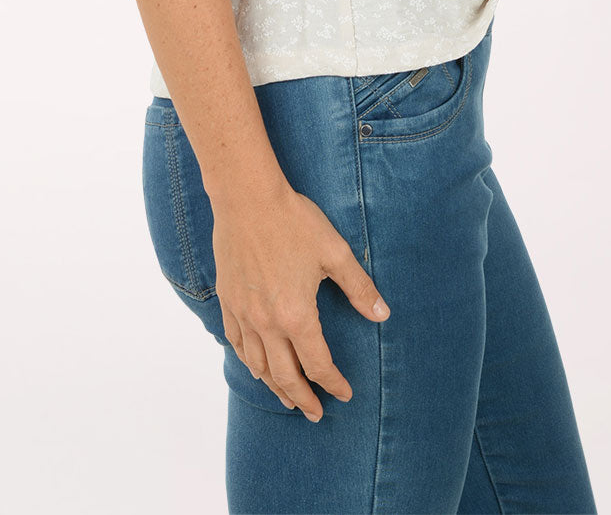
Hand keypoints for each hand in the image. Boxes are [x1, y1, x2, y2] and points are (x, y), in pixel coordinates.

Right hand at [211, 183, 390, 419]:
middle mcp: (267, 323)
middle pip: (285, 376)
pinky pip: (236, 343)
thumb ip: (359, 287)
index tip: (345, 393)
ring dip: (274, 387)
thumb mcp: (334, 252)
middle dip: (303, 399)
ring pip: (258, 366)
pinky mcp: (227, 300)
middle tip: (315, 414)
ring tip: (288, 399)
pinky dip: (248, 361)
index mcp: (296, 315)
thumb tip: (382, 314)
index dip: (334, 383)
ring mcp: (243, 314)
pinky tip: (255, 366)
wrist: (247, 198)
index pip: (318, 365)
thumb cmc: (293, 221)